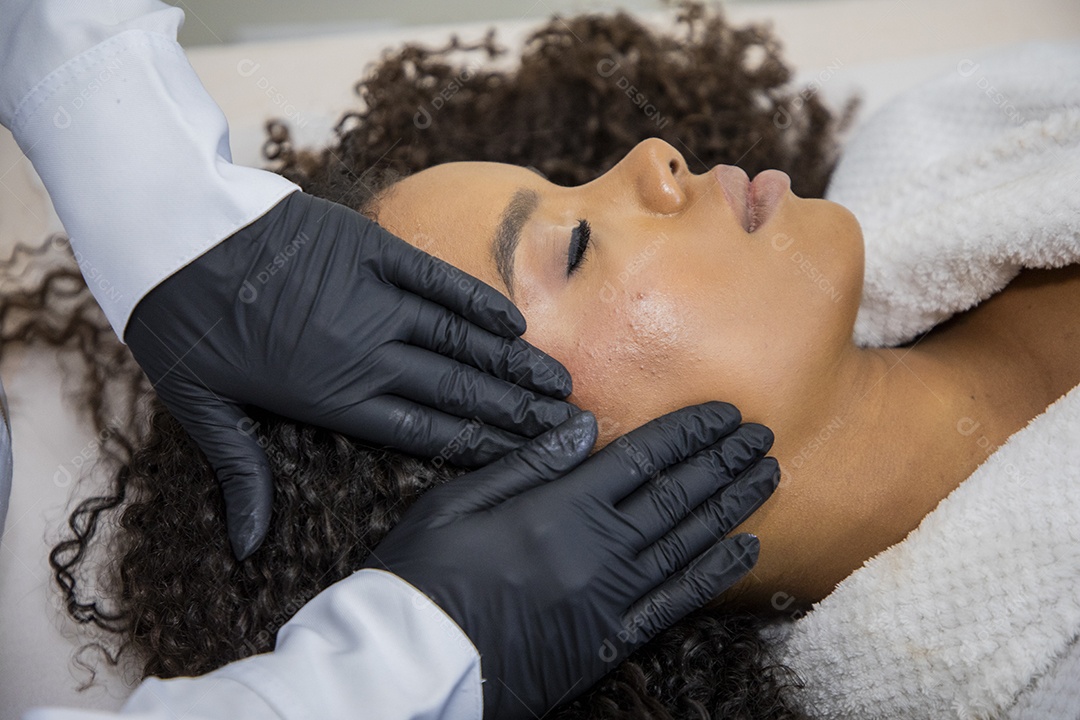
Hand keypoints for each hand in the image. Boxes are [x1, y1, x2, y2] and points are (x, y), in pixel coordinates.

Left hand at [125, 191, 573, 558]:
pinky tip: (514, 325)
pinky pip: (436, 281)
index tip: (532, 455)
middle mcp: (367, 353)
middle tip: (570, 423)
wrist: (169, 232)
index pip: (428, 430)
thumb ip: (244, 474)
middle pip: (459, 390)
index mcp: (332, 398)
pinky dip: (476, 303)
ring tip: (560, 382)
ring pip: (460, 339)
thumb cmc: (181, 325)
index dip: (486, 444)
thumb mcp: (204, 409)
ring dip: (513, 364)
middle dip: (519, 412)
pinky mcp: (370, 250)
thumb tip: (246, 547)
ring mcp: (372, 298)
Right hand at [364, 402, 779, 719]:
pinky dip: (715, 572)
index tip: (724, 413)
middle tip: (760, 436)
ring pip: (689, 541)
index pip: (643, 458)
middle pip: (678, 494)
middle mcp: (599, 548)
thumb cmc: (427, 575)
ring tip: (766, 477)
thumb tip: (585, 427)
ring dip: (733, 506)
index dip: (689, 432)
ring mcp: (612, 595)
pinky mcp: (613, 637)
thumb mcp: (458, 500)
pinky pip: (677, 601)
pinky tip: (744, 548)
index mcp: (561, 507)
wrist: (418, 662)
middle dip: (724, 461)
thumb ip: (528, 462)